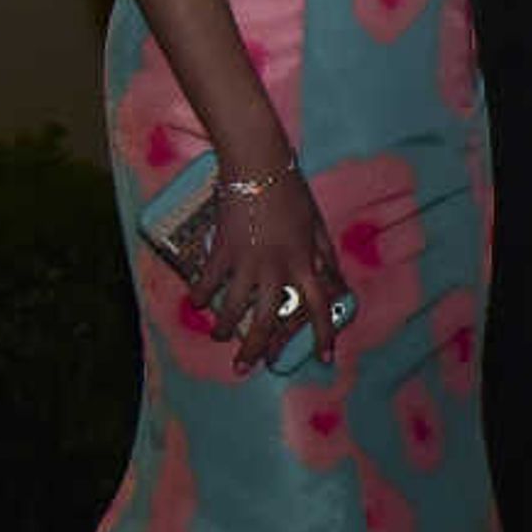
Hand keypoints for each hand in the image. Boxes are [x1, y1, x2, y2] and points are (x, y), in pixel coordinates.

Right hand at [192, 166, 350, 376]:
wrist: (257, 165)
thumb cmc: (291, 190)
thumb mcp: (316, 223)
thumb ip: (324, 255)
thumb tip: (335, 282)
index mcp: (304, 262)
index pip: (318, 306)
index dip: (323, 335)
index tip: (324, 358)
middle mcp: (276, 269)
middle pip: (266, 322)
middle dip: (255, 349)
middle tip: (244, 367)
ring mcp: (246, 263)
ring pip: (233, 309)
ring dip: (222, 327)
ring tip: (217, 336)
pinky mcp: (221, 251)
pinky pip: (207, 283)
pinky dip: (200, 297)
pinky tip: (197, 304)